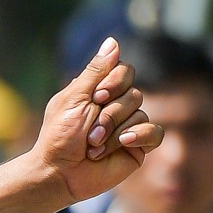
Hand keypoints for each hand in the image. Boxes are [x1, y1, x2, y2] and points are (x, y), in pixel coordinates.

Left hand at [32, 38, 162, 203]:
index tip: (96, 97)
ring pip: (141, 113)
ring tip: (93, 146)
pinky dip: (139, 136)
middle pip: (134, 93)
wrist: (58, 172)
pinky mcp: (137, 147)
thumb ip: (96, 71)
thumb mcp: (74, 97)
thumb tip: (113, 41)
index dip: (115, 82)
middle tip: (90, 131)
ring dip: (114, 130)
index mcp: (101, 92)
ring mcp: (129, 127)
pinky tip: (124, 143)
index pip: (125, 71)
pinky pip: (155, 133)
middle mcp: (117, 107)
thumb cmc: (59, 136)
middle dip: (110, 113)